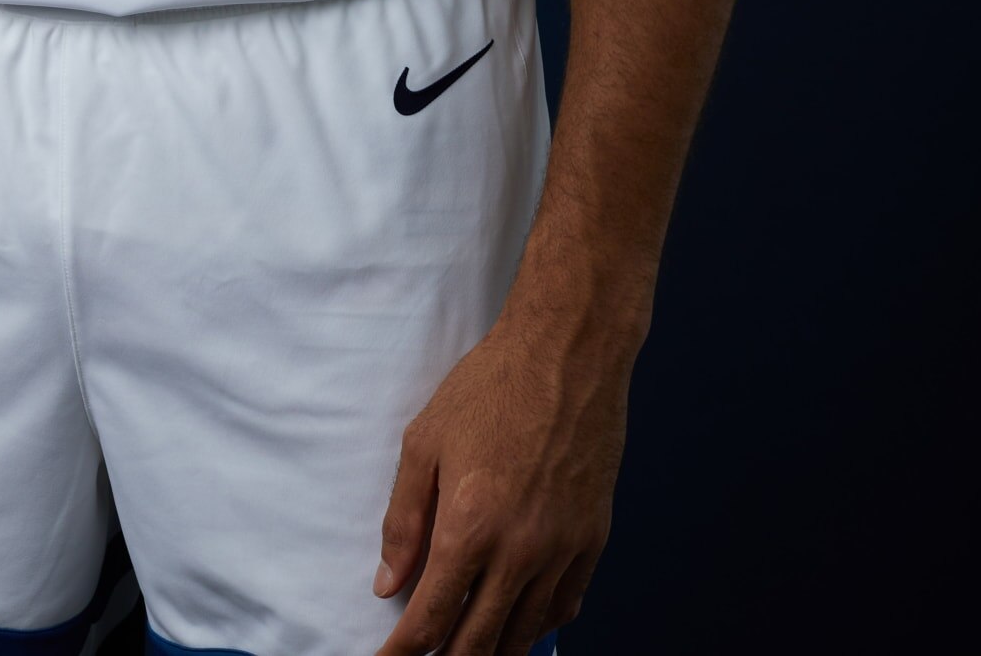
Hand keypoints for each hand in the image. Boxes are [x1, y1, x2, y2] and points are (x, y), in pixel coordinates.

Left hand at [372, 305, 630, 654]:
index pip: (430, 619)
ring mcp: (561, 551)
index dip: (403, 652)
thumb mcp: (424, 442)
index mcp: (469, 527)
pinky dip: (537, 626)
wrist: (568, 354)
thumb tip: (388, 582)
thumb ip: (403, 520)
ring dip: (492, 651)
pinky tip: (520, 623)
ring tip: (467, 651)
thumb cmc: (491, 386)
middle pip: (478, 643)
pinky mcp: (592, 541)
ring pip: (524, 635)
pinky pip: (563, 607)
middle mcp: (519, 552)